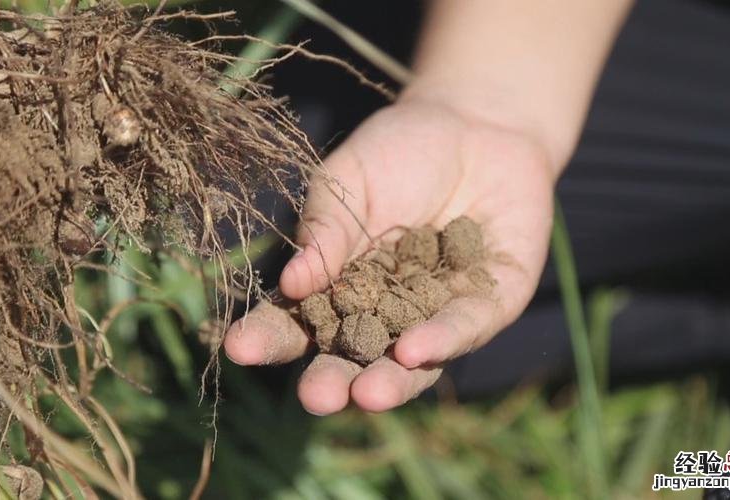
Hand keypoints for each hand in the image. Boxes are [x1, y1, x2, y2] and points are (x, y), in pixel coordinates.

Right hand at [224, 95, 555, 413]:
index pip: (297, 321)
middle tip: (317, 398)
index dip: (269, 337)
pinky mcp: (490, 303)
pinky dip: (442, 339)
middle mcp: (384, 312)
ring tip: (367, 395)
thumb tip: (290, 284)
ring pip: (410, 362)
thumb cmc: (399, 151)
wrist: (475, 121)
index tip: (238, 349)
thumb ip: (326, 231)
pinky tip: (414, 350)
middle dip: (334, 381)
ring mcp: (435, 313)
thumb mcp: (348, 181)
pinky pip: (466, 326)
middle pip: (353, 357)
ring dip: (389, 381)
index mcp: (338, 287)